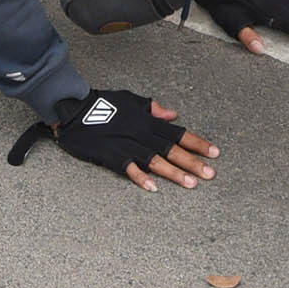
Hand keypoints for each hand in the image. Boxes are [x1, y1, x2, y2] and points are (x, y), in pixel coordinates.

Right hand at [32, 90, 218, 188]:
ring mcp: (127, 145)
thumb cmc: (102, 103)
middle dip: (193, 161)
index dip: (197, 142)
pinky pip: (129, 168)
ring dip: (174, 172)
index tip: (214, 152)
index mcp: (147, 120)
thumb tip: (173, 115)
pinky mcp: (112, 155)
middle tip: (210, 174)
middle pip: (172, 149)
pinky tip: (154, 188)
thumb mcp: (130, 99)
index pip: (178, 132)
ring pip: (156, 160)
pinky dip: (141, 177)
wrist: (73, 109)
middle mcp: (141, 132)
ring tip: (191, 184)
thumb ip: (153, 108)